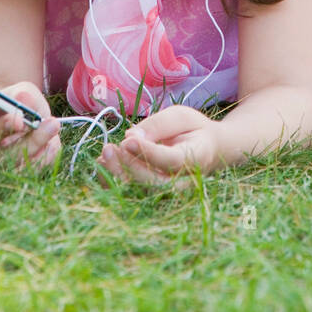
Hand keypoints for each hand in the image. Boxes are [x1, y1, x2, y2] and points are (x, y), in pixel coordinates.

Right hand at [0, 80, 61, 171]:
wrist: (23, 119)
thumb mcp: (20, 91)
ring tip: (51, 126)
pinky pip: (22, 171)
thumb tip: (22, 99)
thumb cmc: (16, 101)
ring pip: (3, 160)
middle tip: (22, 121)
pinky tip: (52, 144)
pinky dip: (39, 159)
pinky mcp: (10, 172)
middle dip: (3, 130)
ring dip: (29, 144)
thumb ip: (21, 94)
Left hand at [96, 105, 220, 188]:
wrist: (208, 151)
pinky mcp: (155, 196)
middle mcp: (184, 182)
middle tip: (110, 147)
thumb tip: (131, 136)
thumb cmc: (194, 130)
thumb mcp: (181, 116)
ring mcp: (170, 193)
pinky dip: (114, 183)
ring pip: (142, 194)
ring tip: (105, 153)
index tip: (128, 140)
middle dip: (129, 167)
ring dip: (118, 176)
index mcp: (197, 158)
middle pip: (155, 184)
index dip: (148, 153)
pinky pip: (132, 196)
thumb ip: (159, 124)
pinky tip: (103, 164)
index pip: (172, 161)